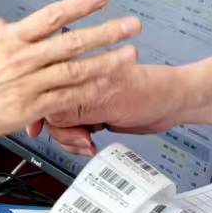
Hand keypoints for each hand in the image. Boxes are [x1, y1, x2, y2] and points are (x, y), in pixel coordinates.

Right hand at [0, 0, 140, 171]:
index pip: (52, 16)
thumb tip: (7, 25)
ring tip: (130, 54)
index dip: (81, 4)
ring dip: (106, 62)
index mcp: (9, 39)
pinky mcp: (29, 109)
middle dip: (107, 31)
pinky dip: (87, 93)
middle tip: (131, 25)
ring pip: (76, 71)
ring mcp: (28, 85)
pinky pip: (65, 100)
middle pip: (73, 41)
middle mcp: (22, 60)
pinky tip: (105, 86)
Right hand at [31, 62, 184, 155]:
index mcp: (81, 68)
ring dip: (72, 139)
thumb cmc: (151, 91)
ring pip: (61, 124)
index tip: (36, 127)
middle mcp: (81, 81)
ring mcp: (87, 99)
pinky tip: (91, 144)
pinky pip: (75, 131)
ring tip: (88, 143)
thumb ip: (74, 108)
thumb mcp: (107, 103)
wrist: (175, 104)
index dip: (39, 110)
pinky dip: (80, 141)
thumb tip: (46, 115)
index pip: (46, 88)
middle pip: (50, 110)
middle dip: (61, 131)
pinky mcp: (93, 113)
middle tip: (80, 139)